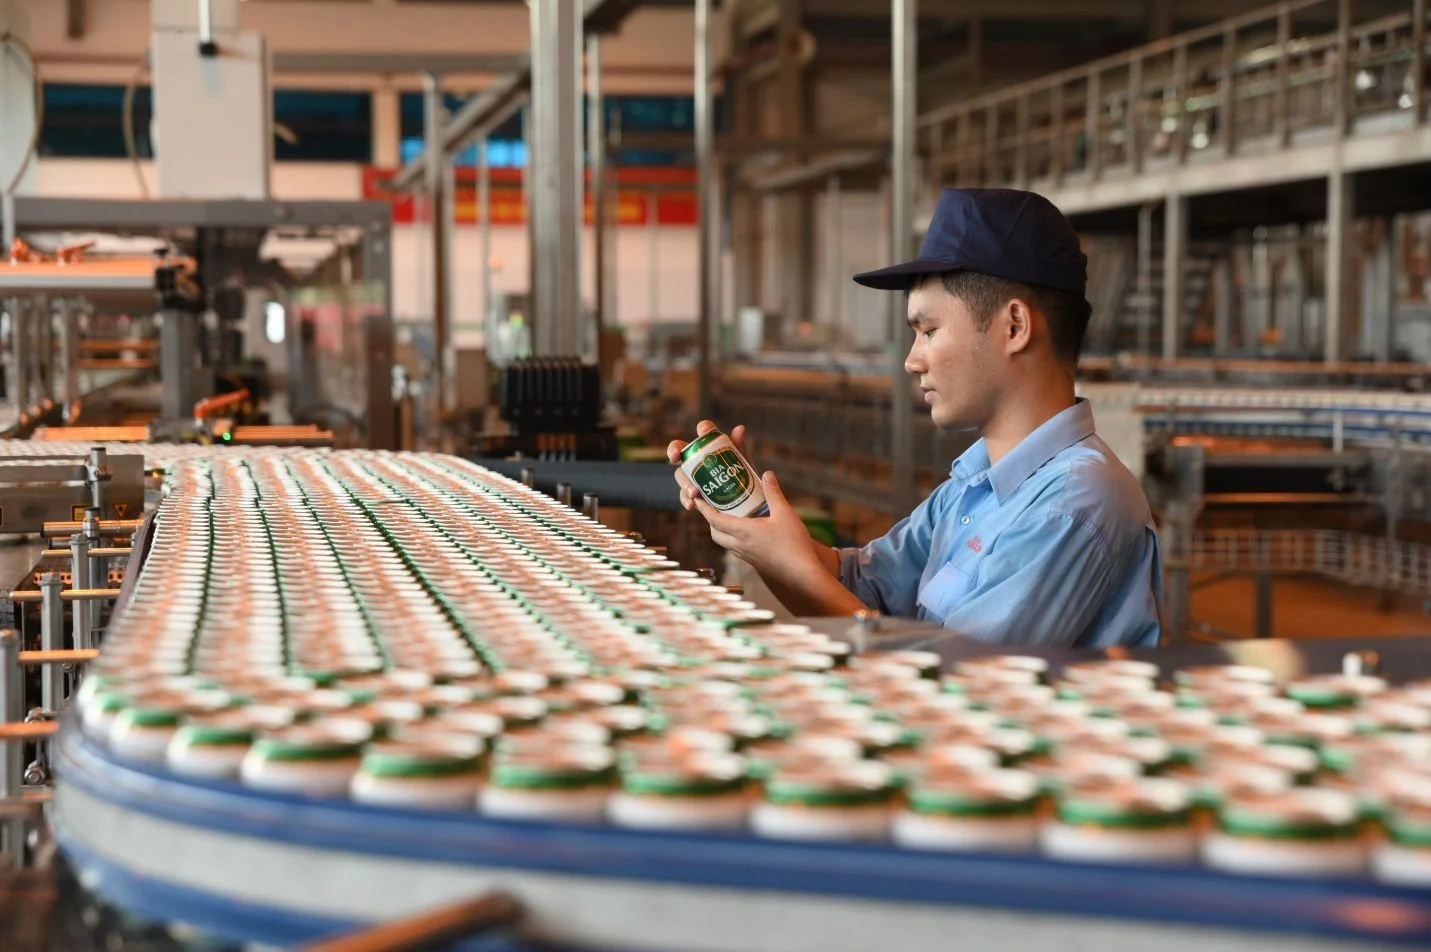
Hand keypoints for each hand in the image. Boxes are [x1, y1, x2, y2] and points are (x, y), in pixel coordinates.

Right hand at [667, 420, 752, 510]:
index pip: (704, 431)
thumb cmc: (743, 480)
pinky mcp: (692, 495)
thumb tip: (740, 428)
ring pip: (681, 475)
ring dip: (684, 482)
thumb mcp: (744, 465)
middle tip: (675, 456)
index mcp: (712, 446)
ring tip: (694, 492)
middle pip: (681, 450)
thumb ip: (741, 448)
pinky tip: (691, 505)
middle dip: (674, 450)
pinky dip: (686, 500)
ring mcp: (692, 477)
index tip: (703, 431)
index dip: (702, 428)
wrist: (746, 505)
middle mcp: (697, 458)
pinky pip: (684, 495)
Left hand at [691, 470, 817, 584]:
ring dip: (721, 530)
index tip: (696, 500)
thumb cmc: (793, 543)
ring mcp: (746, 556)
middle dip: (710, 520)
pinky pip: (736, 549)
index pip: (715, 520)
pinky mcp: (754, 562)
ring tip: (729, 516)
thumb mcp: (785, 512)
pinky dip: (733, 538)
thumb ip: (773, 492)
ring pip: (725, 543)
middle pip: (715, 533)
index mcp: (743, 532)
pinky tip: (747, 531)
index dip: (703, 509)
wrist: (802, 574)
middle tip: (713, 506)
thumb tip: (766, 474)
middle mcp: (740, 545)